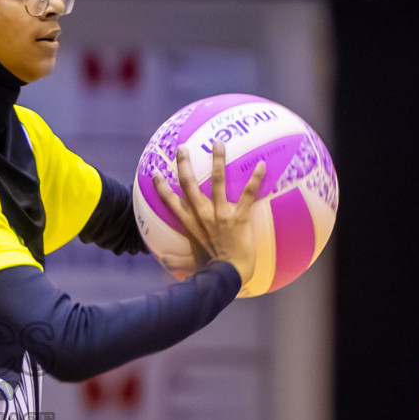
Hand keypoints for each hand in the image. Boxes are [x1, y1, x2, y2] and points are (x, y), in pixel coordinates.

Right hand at [153, 142, 265, 284]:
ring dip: (217, 160)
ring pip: (216, 181)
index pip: (171, 202)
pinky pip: (247, 194)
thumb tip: (164, 262)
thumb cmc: (210, 271)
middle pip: (189, 184)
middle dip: (184, 164)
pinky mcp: (238, 217)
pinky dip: (255, 179)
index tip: (155, 174)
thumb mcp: (190, 263)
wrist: (227, 276)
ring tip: (217, 143)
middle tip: (182, 148)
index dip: (161, 187)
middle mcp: (202, 215)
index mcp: (189, 224)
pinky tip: (263, 164)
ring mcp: (220, 214)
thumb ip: (176, 261)